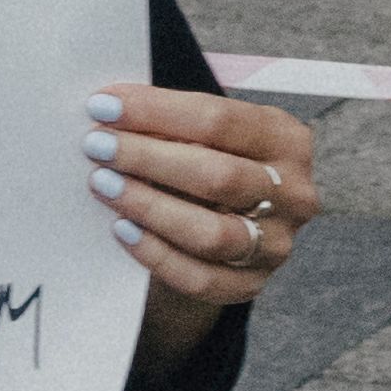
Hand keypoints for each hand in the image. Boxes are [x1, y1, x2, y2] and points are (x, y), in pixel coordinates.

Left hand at [89, 81, 320, 340]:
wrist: (227, 227)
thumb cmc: (209, 164)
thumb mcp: (207, 135)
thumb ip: (172, 123)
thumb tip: (109, 112)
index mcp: (286, 140)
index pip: (219, 120)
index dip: (157, 111)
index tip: (104, 106)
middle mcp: (293, 193)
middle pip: (218, 175)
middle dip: (148, 158)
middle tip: (97, 147)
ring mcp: (276, 244)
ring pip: (211, 232)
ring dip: (149, 206)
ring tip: (104, 184)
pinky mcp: (252, 284)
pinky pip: (199, 278)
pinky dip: (156, 254)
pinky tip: (122, 229)